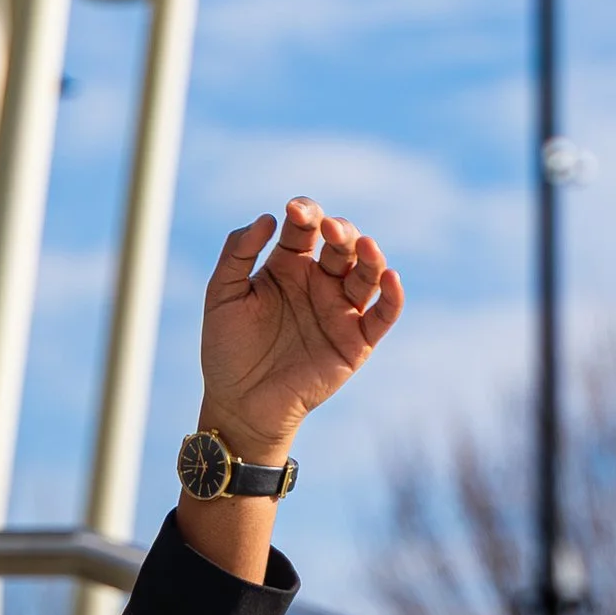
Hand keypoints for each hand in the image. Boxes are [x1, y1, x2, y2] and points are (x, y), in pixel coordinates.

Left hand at [196, 198, 403, 455]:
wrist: (239, 404)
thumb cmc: (227, 349)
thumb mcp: (222, 294)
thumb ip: (237, 253)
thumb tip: (267, 218)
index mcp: (287, 265)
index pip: (304, 227)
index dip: (305, 212)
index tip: (293, 211)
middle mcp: (318, 282)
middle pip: (341, 244)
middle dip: (340, 230)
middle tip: (329, 228)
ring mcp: (339, 310)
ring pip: (367, 273)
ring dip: (371, 256)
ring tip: (364, 245)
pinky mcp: (356, 342)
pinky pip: (383, 315)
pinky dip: (393, 297)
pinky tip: (390, 278)